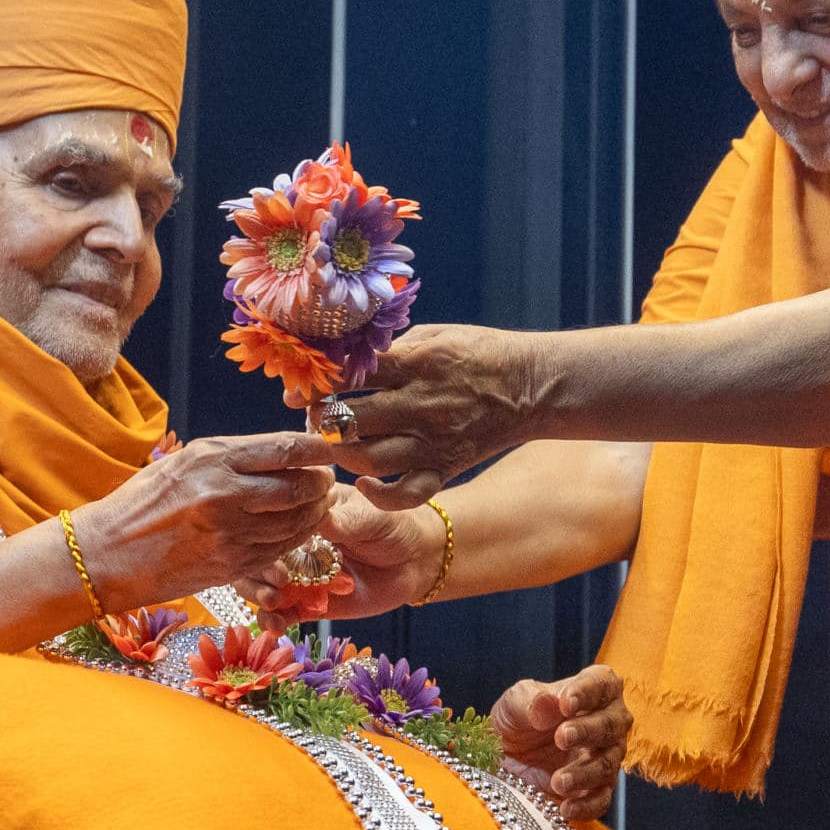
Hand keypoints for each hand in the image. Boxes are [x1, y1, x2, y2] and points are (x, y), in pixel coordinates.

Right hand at [74, 433, 338, 608]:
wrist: (108, 553)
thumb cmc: (144, 501)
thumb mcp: (185, 461)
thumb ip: (234, 456)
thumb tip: (285, 451)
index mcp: (213, 459)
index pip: (286, 449)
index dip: (319, 450)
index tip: (330, 449)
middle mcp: (224, 494)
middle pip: (299, 488)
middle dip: (322, 483)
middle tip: (327, 480)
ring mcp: (229, 534)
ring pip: (295, 522)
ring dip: (316, 512)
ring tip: (320, 503)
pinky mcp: (231, 565)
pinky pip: (280, 550)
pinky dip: (297, 538)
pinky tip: (300, 529)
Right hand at [234, 484, 442, 620]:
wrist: (416, 560)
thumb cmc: (393, 526)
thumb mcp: (371, 517)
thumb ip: (345, 521)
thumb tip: (322, 519)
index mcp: (302, 511)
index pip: (269, 521)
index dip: (263, 537)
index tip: (274, 553)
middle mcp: (292, 542)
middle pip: (256, 556)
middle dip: (258, 572)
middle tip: (275, 584)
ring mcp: (297, 574)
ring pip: (263, 585)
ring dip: (260, 597)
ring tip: (273, 605)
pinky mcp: (308, 602)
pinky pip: (283, 613)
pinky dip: (274, 620)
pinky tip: (276, 625)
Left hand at [321, 324, 545, 508]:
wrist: (531, 385)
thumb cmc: (478, 353)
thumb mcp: (435, 334)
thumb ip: (392, 349)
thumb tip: (343, 358)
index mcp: (419, 363)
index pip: (353, 374)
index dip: (318, 382)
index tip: (299, 388)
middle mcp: (423, 405)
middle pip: (352, 420)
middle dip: (321, 420)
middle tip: (313, 418)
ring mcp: (434, 441)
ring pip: (370, 460)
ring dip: (343, 454)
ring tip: (335, 444)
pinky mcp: (446, 468)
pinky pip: (407, 494)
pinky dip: (381, 496)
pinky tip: (366, 484)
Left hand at [490, 665, 630, 822]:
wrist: (501, 760)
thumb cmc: (516, 721)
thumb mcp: (513, 704)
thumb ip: (531, 701)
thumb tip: (550, 704)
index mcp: (592, 692)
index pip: (602, 684)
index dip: (588, 692)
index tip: (566, 703)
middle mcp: (606, 724)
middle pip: (612, 725)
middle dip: (588, 731)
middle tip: (561, 737)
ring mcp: (603, 759)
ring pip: (608, 765)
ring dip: (585, 773)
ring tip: (558, 780)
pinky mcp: (594, 791)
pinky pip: (601, 800)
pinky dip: (586, 806)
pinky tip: (565, 807)